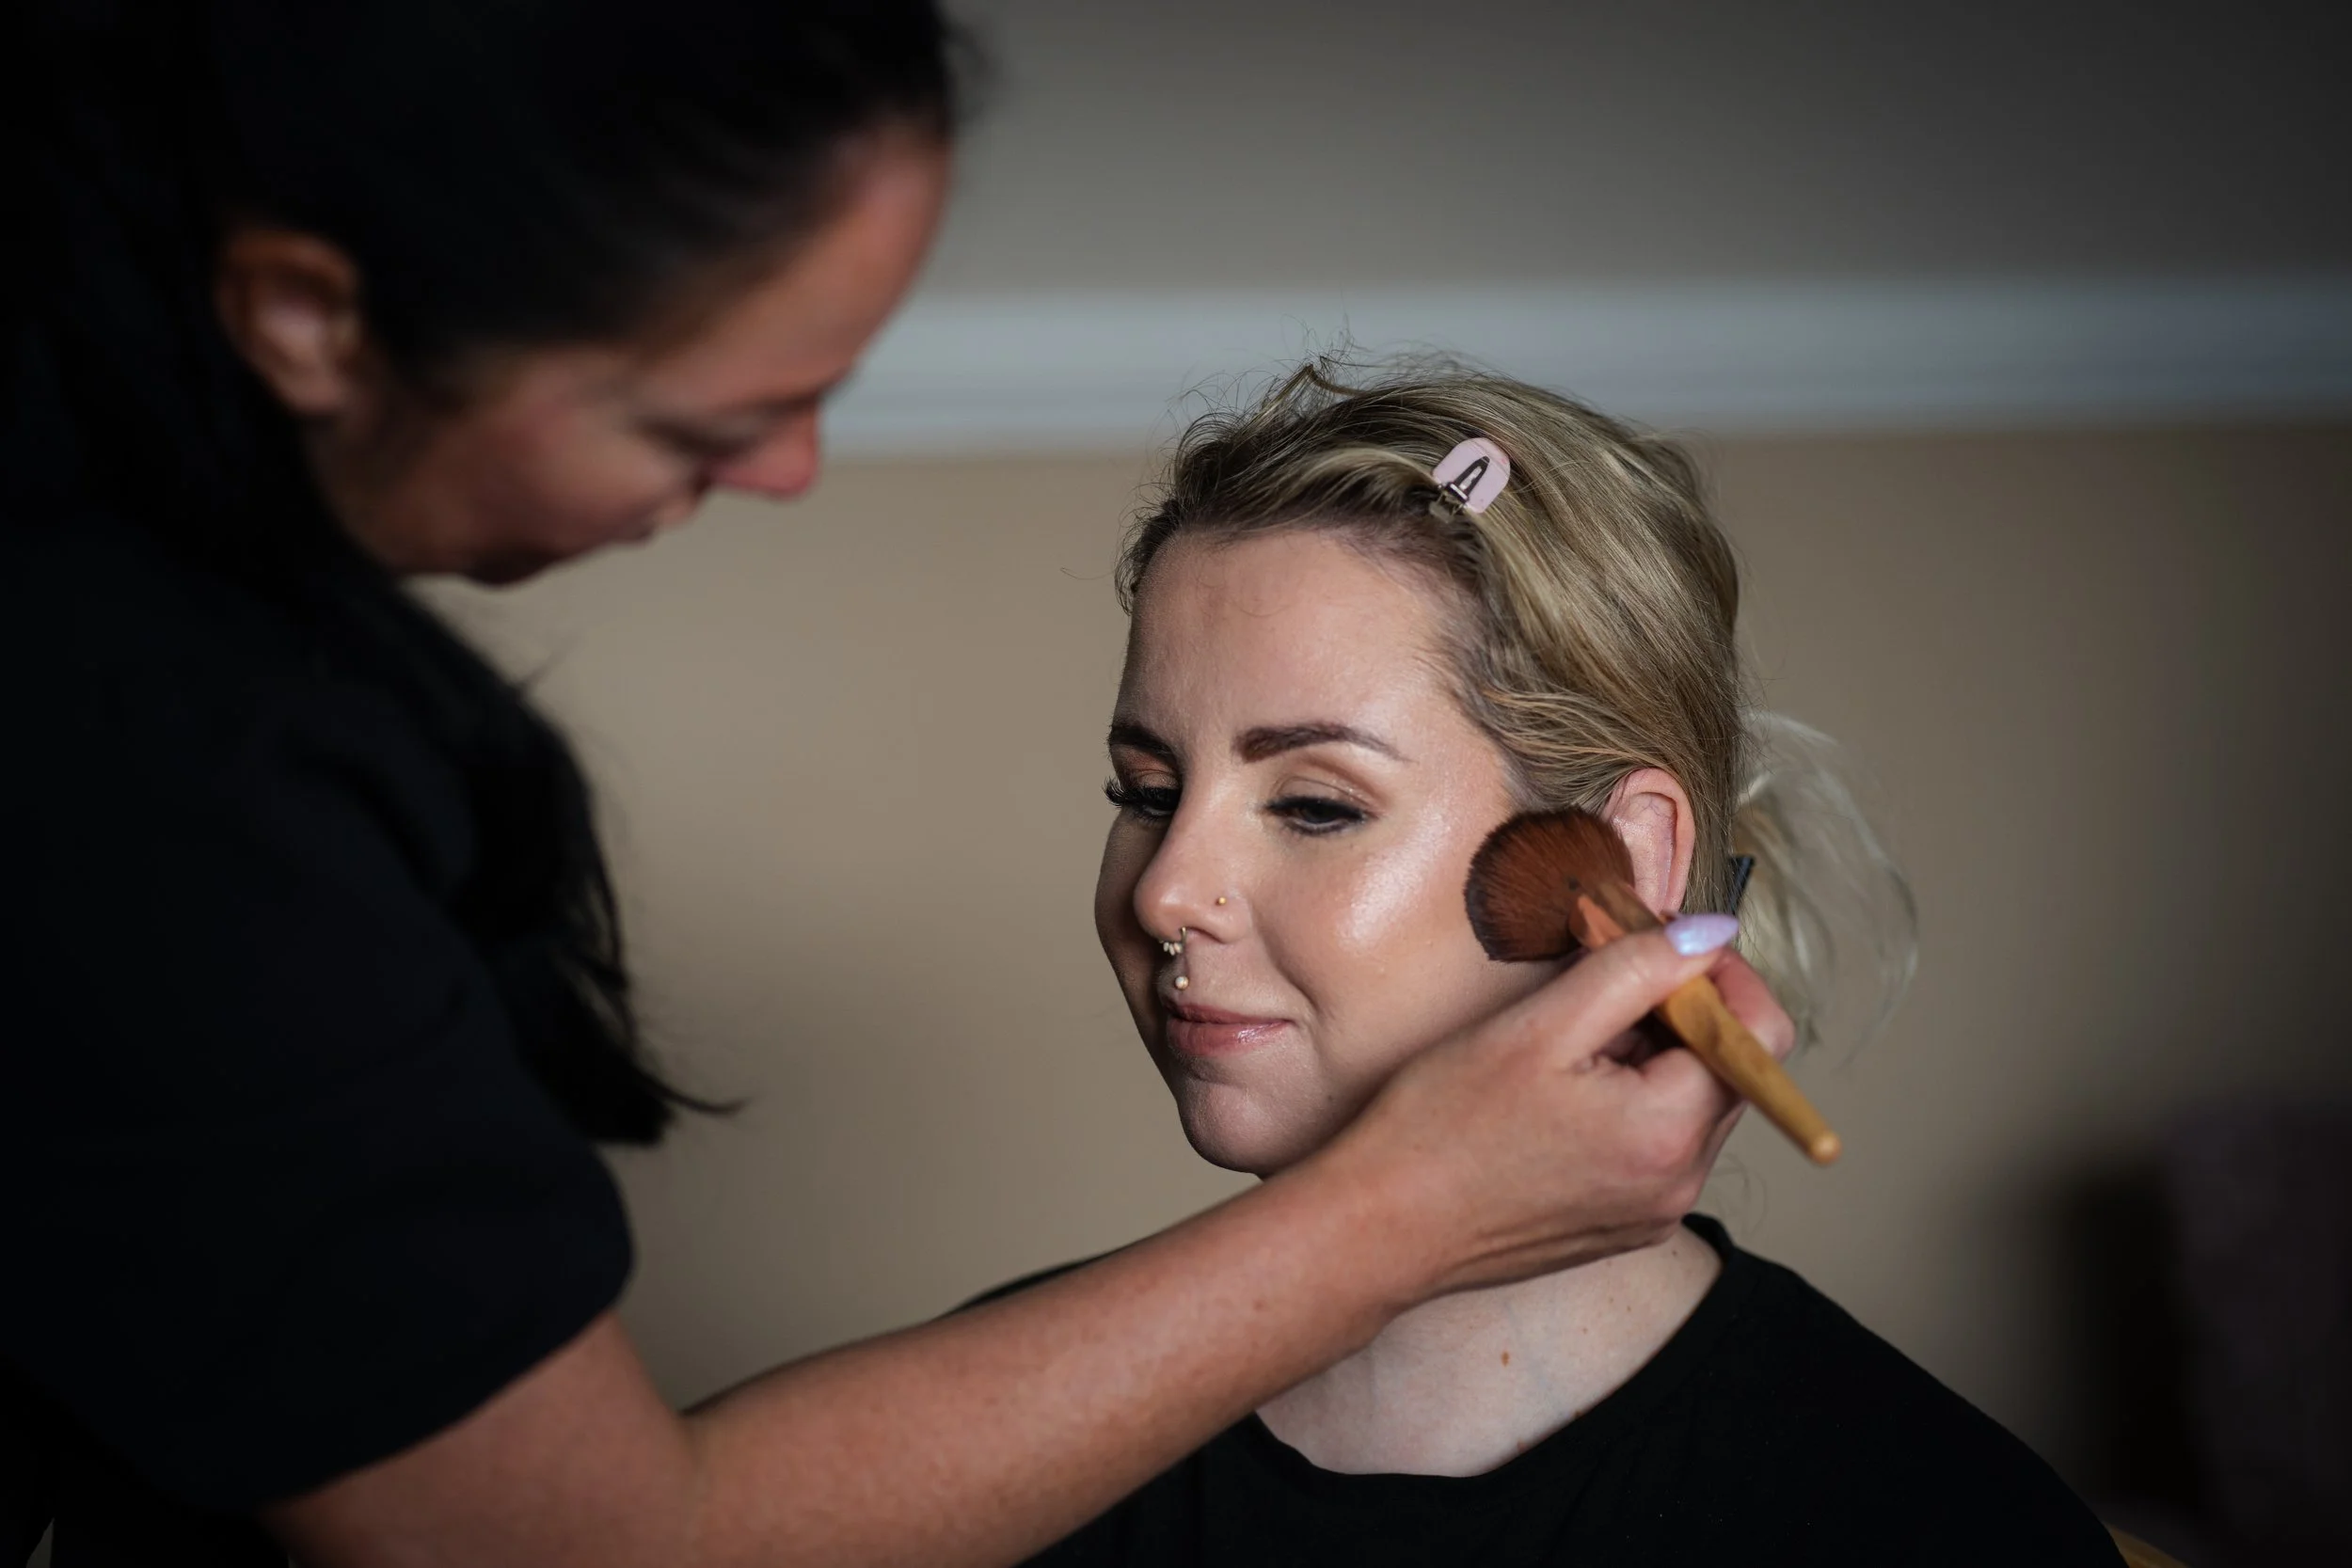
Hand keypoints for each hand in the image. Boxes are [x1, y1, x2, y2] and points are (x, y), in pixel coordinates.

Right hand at [1316, 923, 1796, 1300]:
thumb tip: (1711, 932)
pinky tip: (1556, 1094)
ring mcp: (1653, 1213)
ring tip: (1564, 1046)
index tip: (1660, 942)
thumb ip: (1635, 970)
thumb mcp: (1538, 1025)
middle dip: (1679, 1013)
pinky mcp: (1622, 1226)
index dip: (1721, 975)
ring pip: (1689, 1106)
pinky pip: (1656, 1146)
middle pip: (1728, 1071)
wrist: (1378, 1227)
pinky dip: (1628, 1102)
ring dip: (1650, 1057)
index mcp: (1669, 1132)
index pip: (1759, 1035)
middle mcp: (1679, 1185)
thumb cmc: (1440, 1128)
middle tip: (1596, 983)